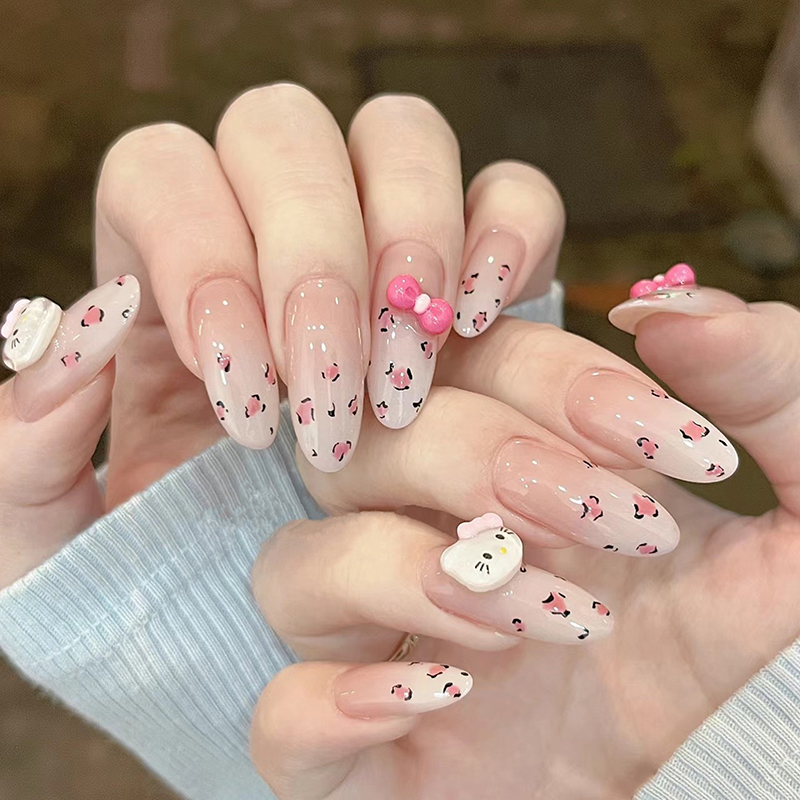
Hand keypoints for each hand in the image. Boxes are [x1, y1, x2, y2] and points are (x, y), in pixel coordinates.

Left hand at [0, 85, 561, 586]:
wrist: (273, 630)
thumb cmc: (160, 585)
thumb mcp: (54, 545)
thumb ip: (22, 450)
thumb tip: (79, 331)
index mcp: (154, 277)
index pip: (164, 172)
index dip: (206, 256)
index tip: (248, 397)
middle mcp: (267, 233)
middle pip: (284, 132)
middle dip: (316, 259)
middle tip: (337, 392)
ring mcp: (378, 245)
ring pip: (399, 140)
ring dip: (413, 241)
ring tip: (412, 372)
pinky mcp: (474, 281)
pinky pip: (510, 195)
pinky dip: (511, 234)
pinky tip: (486, 317)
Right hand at [246, 286, 792, 799]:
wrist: (709, 799)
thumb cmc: (733, 657)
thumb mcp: (790, 519)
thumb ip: (774, 392)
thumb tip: (660, 307)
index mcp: (502, 463)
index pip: (465, 359)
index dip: (548, 372)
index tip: (673, 443)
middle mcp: (419, 536)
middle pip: (365, 441)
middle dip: (479, 456)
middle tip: (609, 518)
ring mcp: (373, 648)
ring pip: (297, 565)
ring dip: (406, 570)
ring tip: (545, 615)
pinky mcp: (349, 756)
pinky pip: (279, 717)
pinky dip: (336, 703)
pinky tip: (444, 699)